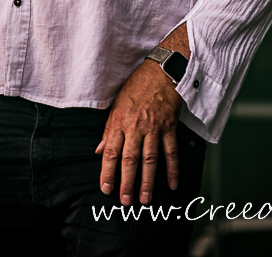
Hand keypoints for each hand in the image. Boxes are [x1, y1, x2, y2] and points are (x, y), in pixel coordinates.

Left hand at [96, 59, 181, 205]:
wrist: (162, 71)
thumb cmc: (137, 85)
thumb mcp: (117, 103)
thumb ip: (109, 129)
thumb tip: (99, 150)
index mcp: (120, 121)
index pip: (111, 151)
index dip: (107, 172)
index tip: (106, 188)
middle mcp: (136, 127)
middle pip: (130, 160)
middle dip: (126, 183)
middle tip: (125, 201)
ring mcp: (154, 128)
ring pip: (150, 160)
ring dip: (147, 182)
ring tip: (144, 199)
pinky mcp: (169, 127)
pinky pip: (171, 152)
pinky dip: (172, 169)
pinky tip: (172, 184)